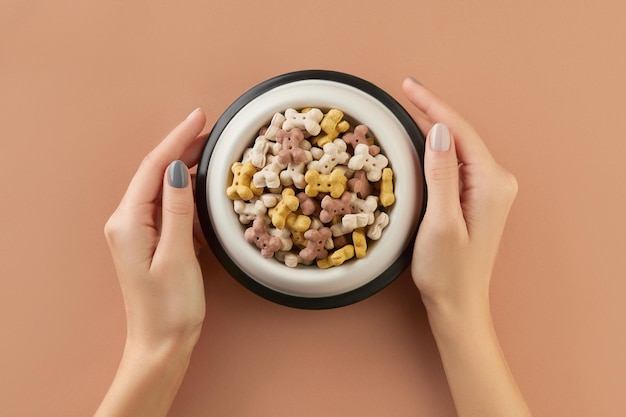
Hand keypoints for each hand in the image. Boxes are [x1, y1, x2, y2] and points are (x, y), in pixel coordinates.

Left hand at [104, 108, 207, 351]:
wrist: (161, 344)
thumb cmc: (170, 306)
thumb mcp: (177, 255)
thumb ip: (177, 210)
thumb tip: (179, 170)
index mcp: (128, 221)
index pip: (154, 167)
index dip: (178, 138)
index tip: (200, 116)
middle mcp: (127, 221)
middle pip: (156, 172)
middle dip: (182, 147)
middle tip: (213, 128)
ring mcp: (137, 231)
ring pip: (162, 187)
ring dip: (185, 165)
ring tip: (212, 148)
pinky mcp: (149, 240)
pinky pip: (167, 205)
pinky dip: (186, 189)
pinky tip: (202, 183)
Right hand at [403, 78, 517, 312]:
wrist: (459, 303)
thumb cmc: (447, 271)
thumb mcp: (439, 222)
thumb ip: (441, 174)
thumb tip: (439, 130)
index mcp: (491, 183)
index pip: (459, 131)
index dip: (432, 104)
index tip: (408, 85)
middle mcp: (496, 181)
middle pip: (460, 134)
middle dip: (431, 110)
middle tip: (403, 91)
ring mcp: (489, 189)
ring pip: (457, 147)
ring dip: (433, 127)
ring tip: (407, 108)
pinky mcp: (479, 197)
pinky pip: (456, 163)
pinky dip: (437, 148)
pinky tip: (421, 140)